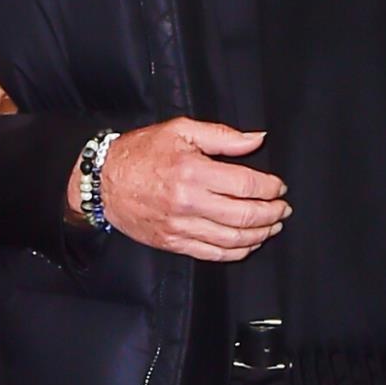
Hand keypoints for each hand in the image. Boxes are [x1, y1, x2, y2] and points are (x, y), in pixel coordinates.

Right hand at [75, 118, 288, 260]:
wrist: (103, 182)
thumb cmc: (140, 152)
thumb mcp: (180, 130)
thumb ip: (222, 136)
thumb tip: (257, 140)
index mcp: (193, 172)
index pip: (245, 185)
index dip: (269, 188)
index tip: (278, 187)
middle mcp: (188, 202)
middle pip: (244, 215)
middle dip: (271, 213)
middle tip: (282, 209)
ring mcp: (180, 227)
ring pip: (232, 239)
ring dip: (259, 235)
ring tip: (272, 227)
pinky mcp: (173, 242)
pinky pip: (212, 254)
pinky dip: (236, 252)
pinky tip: (248, 244)